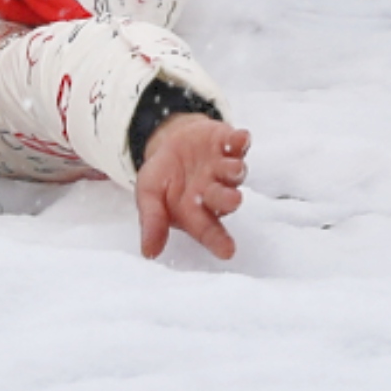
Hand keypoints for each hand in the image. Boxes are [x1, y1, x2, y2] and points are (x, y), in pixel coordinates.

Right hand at [135, 113, 250, 262]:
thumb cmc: (162, 176)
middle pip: (224, 199)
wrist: (169, 143)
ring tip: (234, 168)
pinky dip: (241, 140)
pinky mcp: (228, 143)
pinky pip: (238, 143)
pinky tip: (242, 137)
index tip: (228, 252)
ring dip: (234, 170)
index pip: (207, 229)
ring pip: (234, 172)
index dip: (217, 240)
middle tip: (233, 200)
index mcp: (195, 210)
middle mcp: (214, 191)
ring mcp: (223, 167)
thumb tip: (149, 253)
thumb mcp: (149, 195)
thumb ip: (152, 220)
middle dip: (227, 199)